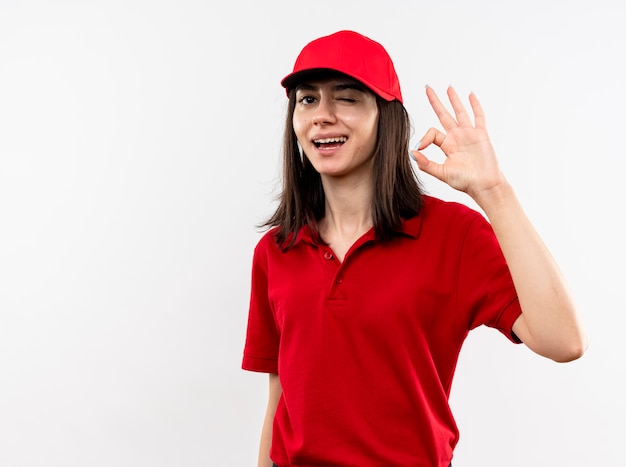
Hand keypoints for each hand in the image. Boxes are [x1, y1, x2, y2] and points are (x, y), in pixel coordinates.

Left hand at [411, 86, 506, 201]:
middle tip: (428, 88)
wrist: (484, 185)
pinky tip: (471, 94)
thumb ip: (426, 164)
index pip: (432, 133)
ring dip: (454, 100)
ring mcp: (469, 134)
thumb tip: (412, 153)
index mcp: (447, 145)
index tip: (420, 147)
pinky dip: (475, 105)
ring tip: (448, 87)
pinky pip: (478, 116)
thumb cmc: (465, 181)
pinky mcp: (481, 134)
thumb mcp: (442, 173)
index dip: (425, 138)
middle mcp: (457, 137)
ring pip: (460, 112)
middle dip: (436, 102)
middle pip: (444, 115)